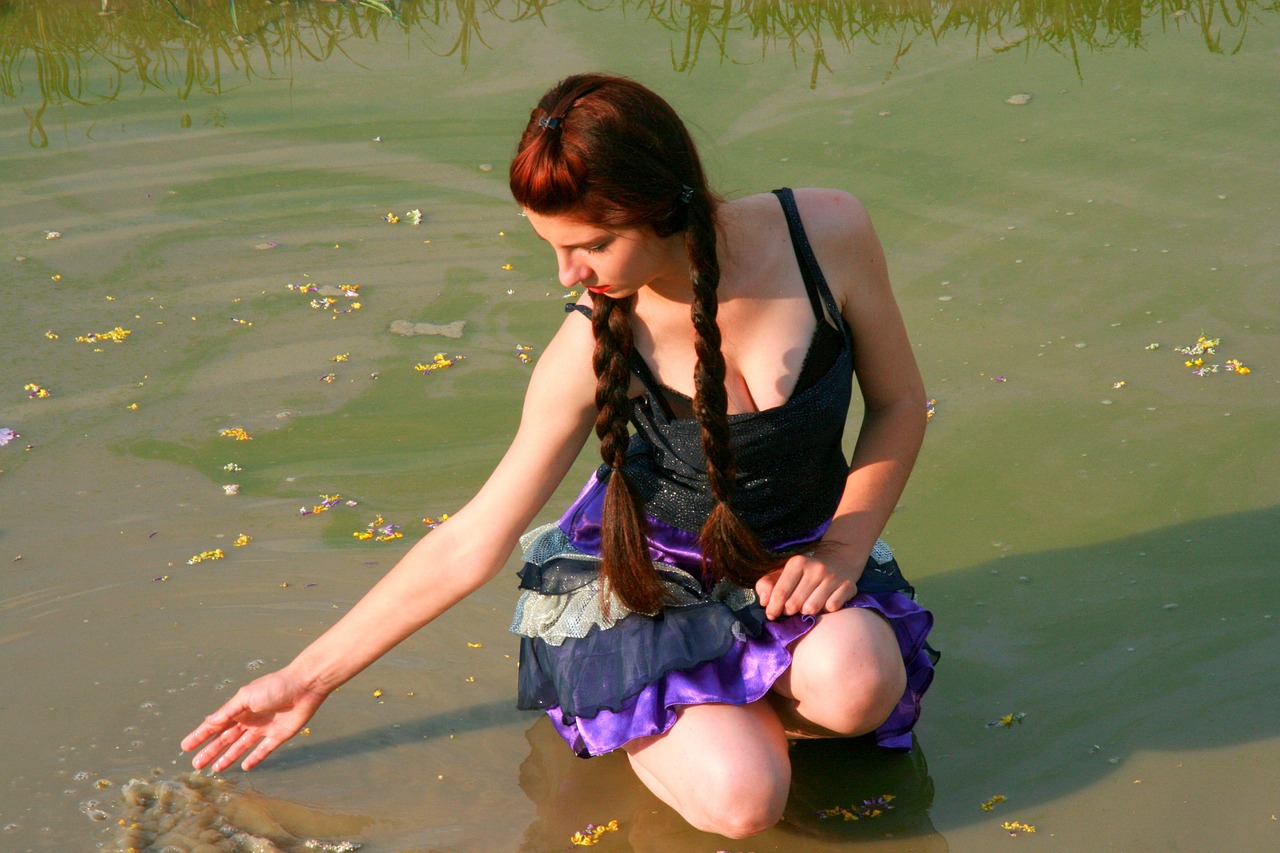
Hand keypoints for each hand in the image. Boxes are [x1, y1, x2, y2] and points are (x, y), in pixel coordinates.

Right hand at [180, 668, 327, 771]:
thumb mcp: (245, 698)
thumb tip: (207, 723)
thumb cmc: (273, 687)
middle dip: (211, 751)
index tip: (185, 746)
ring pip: (241, 746)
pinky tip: (244, 766)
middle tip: (196, 764)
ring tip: (215, 769)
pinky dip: (254, 758)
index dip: (201, 736)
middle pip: (226, 738)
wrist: (304, 686)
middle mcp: (249, 719)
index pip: (215, 725)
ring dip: (228, 757)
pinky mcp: (278, 736)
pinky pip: (263, 750)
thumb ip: (227, 712)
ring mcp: (263, 728)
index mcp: (239, 708)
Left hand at [755, 544, 862, 620]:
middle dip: (790, 611)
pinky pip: (831, 608)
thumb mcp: (783, 573)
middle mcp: (816, 568)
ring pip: (812, 609)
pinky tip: (825, 600)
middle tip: (791, 608)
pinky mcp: (848, 586)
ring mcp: (833, 577)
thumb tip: (764, 601)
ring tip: (808, 603)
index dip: (773, 608)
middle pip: (794, 605)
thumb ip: (766, 584)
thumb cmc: (804, 572)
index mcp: (797, 562)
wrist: (838, 561)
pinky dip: (826, 609)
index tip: (771, 615)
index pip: (780, 593)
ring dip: (807, 611)